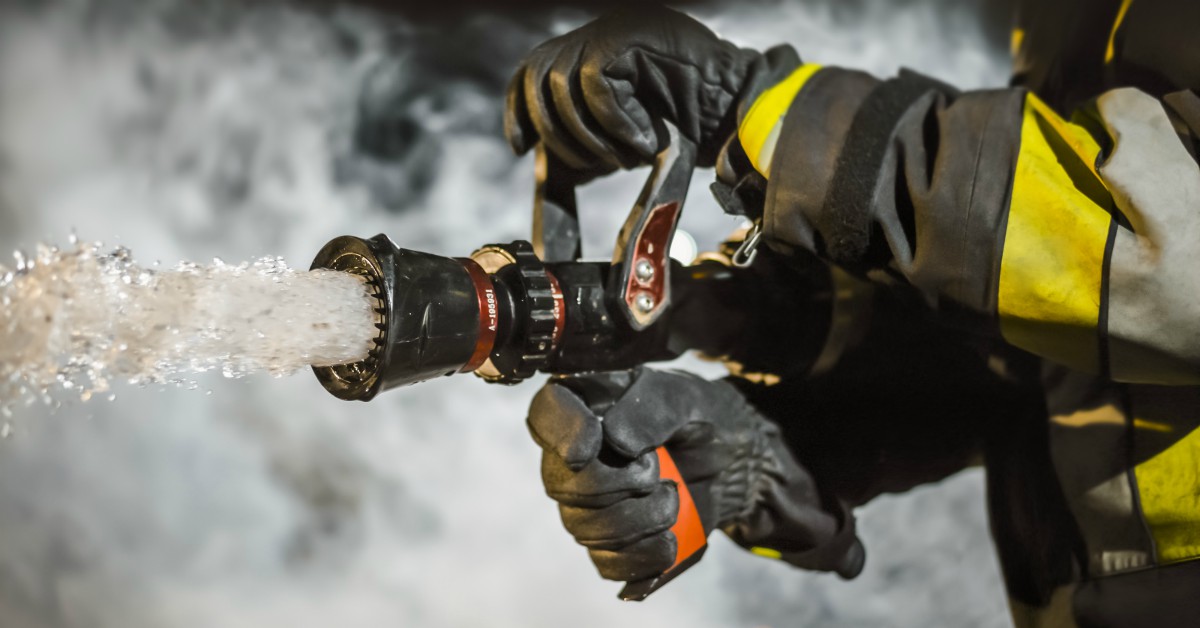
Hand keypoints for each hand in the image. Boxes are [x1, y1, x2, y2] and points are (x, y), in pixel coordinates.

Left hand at [504, 6, 799, 173]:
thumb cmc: (690, 129)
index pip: (534, 69)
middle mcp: (603, 30)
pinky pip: (593, 80)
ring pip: (560, 82)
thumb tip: (543, 187)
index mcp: (597, 50)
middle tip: (596, 164)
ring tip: (626, 154)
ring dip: (589, 134)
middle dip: (557, 133)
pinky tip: (644, 139)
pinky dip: (613, 122)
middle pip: (538, 75)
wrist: (742, 116)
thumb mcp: (620, 141)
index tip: (521, 147)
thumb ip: (581, 149)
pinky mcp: (630, 32)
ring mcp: (617, 26)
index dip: (520, 110)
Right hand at [526, 368, 864, 582]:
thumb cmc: (693, 416)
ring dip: (640, 519)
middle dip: (618, 484)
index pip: (546, 413)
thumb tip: (614, 440)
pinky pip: (608, 564)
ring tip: (674, 497)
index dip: (561, 433)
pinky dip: (643, 558)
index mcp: (582, 405)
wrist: (725, 460)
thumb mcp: (682, 399)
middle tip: (658, 470)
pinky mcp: (608, 543)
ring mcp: (584, 505)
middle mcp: (570, 457)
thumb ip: (649, 410)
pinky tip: (669, 541)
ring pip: (586, 529)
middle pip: (563, 485)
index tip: (590, 448)